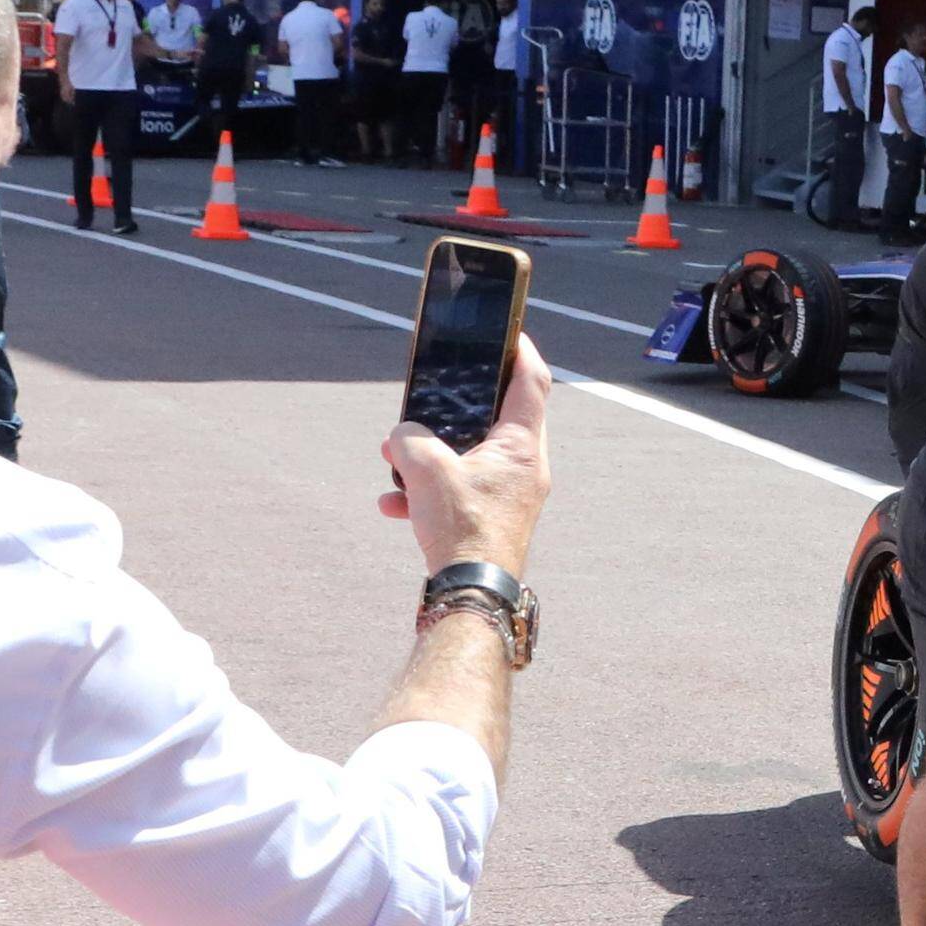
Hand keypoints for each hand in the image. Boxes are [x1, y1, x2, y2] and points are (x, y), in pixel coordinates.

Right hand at [385, 336, 553, 570]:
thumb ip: (410, 441)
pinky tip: (393, 504)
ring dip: (430, 455)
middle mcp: (525, 467)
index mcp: (522, 445)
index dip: (520, 350)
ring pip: (469, 457)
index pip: (531, 381)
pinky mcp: (492, 518)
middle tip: (429, 399)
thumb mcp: (427, 471)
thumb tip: (401, 438)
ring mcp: (511, 494)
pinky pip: (459, 491)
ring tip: (395, 458)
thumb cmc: (462, 529)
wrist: (471, 594)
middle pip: (494, 418)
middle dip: (451, 411)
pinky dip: (427, 492)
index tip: (507, 332)